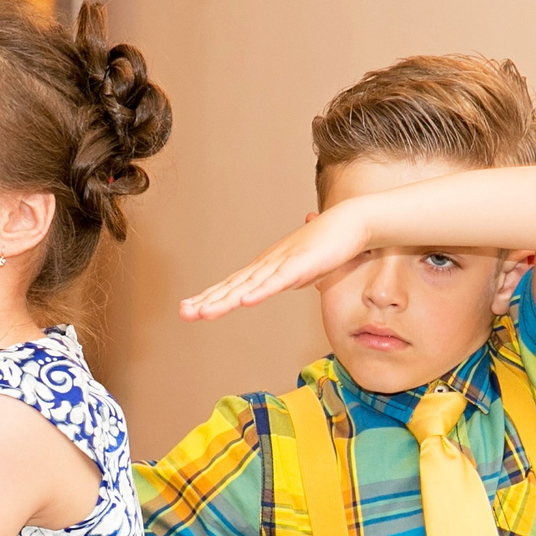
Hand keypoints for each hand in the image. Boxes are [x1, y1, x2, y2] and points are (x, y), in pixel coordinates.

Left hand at [179, 207, 366, 320]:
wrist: (351, 222)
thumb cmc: (329, 245)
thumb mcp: (303, 270)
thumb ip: (291, 278)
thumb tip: (289, 283)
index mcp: (267, 268)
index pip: (233, 286)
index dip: (211, 298)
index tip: (189, 310)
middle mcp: (268, 265)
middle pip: (234, 286)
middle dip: (208, 301)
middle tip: (184, 313)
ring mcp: (283, 264)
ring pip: (250, 286)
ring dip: (226, 300)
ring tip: (204, 312)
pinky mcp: (302, 265)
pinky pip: (278, 281)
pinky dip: (261, 291)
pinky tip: (245, 301)